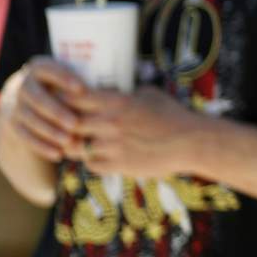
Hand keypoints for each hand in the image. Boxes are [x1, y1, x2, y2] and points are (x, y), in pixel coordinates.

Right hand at [0, 59, 86, 162]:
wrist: (33, 95)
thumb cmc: (66, 84)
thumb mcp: (73, 75)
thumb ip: (87, 78)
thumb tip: (113, 87)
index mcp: (39, 67)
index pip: (49, 70)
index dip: (64, 78)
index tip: (82, 89)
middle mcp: (23, 84)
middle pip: (37, 98)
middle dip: (56, 111)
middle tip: (75, 123)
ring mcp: (15, 104)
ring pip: (30, 119)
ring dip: (50, 131)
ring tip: (69, 141)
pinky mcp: (13, 123)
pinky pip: (25, 136)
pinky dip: (41, 146)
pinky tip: (58, 154)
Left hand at [70, 87, 202, 179]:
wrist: (191, 142)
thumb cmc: (174, 115)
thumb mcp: (151, 94)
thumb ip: (127, 94)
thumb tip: (112, 91)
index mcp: (118, 102)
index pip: (75, 98)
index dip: (65, 99)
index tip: (65, 101)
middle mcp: (111, 124)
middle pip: (69, 124)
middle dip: (65, 124)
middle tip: (67, 124)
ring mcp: (113, 146)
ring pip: (75, 147)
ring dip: (75, 144)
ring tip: (80, 142)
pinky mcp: (118, 165)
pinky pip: (91, 165)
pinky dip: (92, 161)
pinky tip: (99, 156)